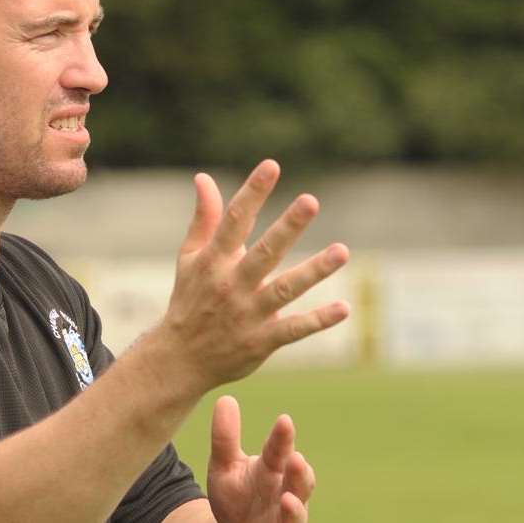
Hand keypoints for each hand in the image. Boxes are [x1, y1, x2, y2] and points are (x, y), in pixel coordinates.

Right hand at [161, 159, 349, 390]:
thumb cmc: (189, 299)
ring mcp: (248, 313)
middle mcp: (231, 284)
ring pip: (284, 289)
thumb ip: (204, 218)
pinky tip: (343, 308)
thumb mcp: (190, 257)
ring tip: (342, 251)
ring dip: (314, 271)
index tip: (272, 166)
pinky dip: (318, 320)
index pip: (234, 220)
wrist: (180, 357)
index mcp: (213, 260)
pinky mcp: (261, 340)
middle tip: (311, 200)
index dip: (253, 192)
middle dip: (287, 227)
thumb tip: (203, 177)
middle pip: (264, 252)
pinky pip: (293, 329)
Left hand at [207, 396, 314, 522]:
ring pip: (298, 510)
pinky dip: (290, 520)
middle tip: (296, 458)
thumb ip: (225, 437)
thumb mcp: (223, 465)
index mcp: (271, 468)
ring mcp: (285, 515)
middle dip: (298, 471)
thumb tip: (226, 398)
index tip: (284, 420)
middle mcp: (284, 490)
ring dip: (296, 506)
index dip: (282, 438)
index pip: (277, 450)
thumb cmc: (234, 495)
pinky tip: (286, 509)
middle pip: (297, 480)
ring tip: (288, 498)